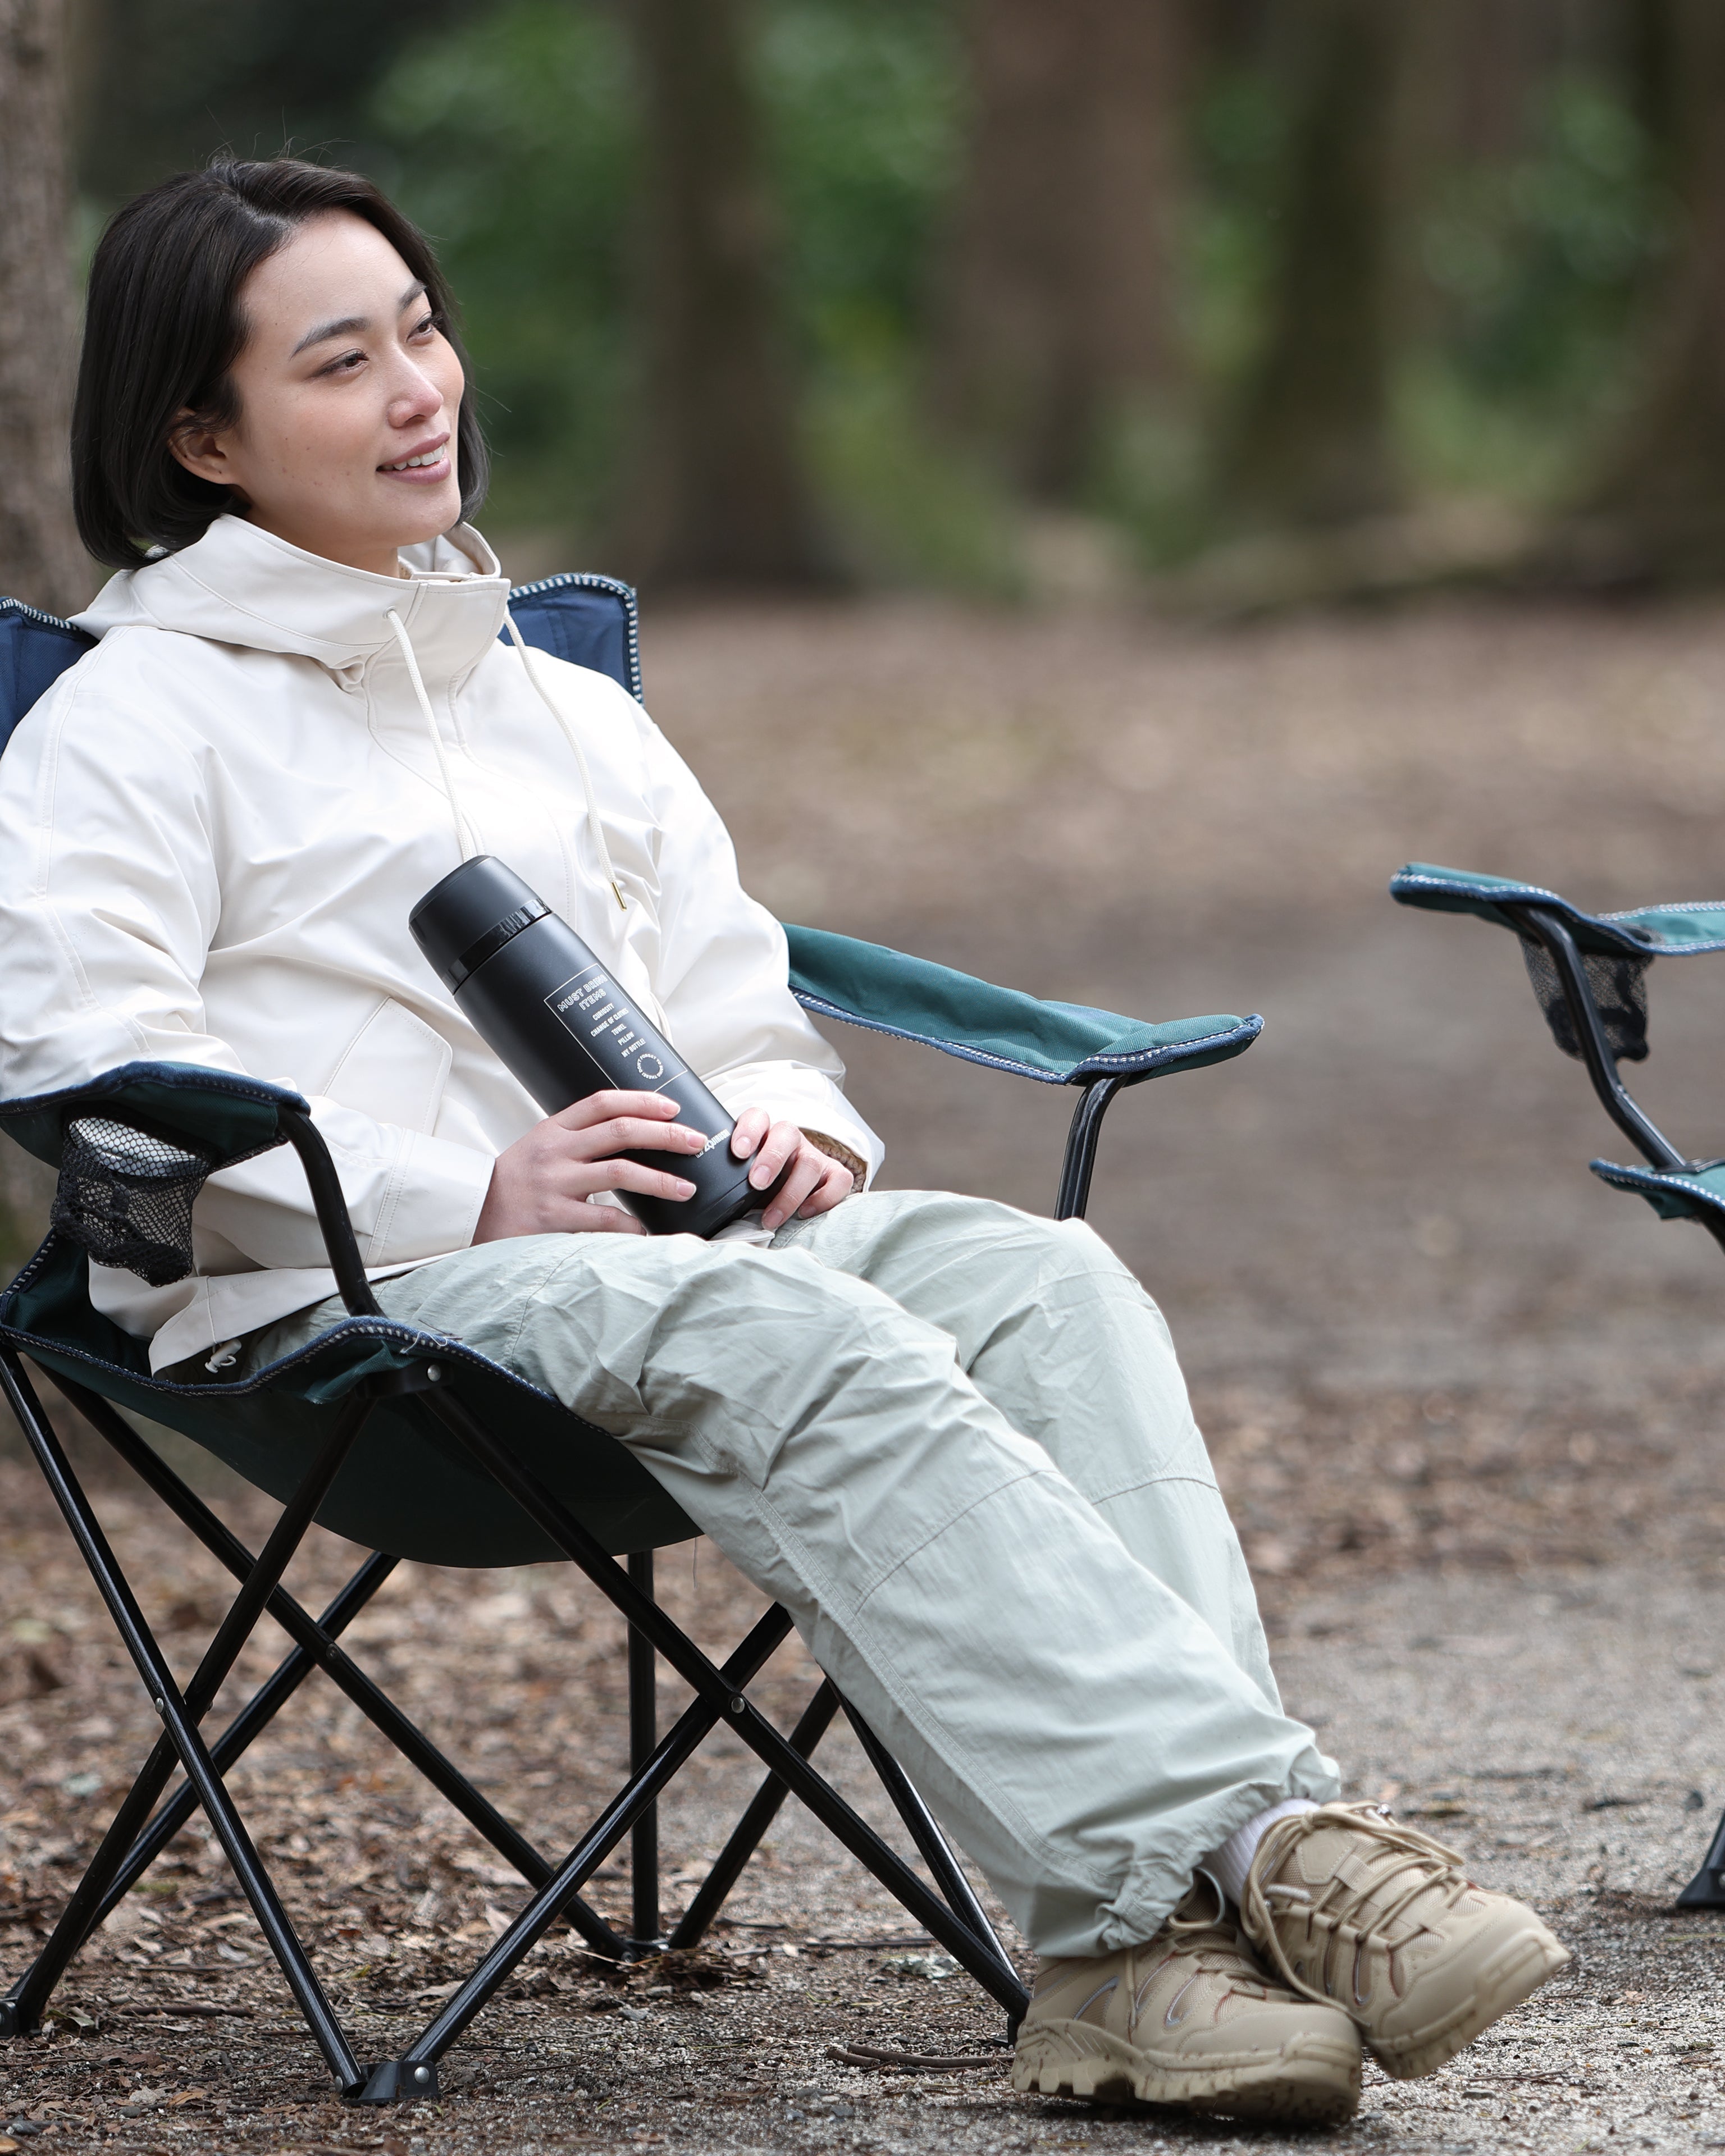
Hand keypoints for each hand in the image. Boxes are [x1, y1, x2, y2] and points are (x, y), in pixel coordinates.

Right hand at [474, 1090, 708, 1242]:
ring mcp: (555, 1184)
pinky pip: (603, 1219)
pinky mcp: (553, 1218)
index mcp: (554, 1130)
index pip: (603, 1103)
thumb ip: (577, 1139)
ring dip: (660, 1180)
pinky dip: (631, 1225)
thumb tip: (630, 1134)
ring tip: (686, 1188)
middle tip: (694, 1143)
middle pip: (620, 1131)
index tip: (672, 1108)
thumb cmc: (512, 1185)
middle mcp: (556, 1152)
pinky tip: (646, 1230)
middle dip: (665, 1135)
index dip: (642, 1101)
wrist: (472, 1216)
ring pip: (620, 1172)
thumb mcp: (539, 1148)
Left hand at [728, 1109, 855, 1231]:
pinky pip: (840, 1179)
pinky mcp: (833, 1174)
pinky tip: (804, 1213)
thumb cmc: (755, 1185)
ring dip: (791, 1192)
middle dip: (772, 1158)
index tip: (738, 1153)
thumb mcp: (738, 1178)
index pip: (758, 1117)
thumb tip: (698, 1203)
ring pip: (811, 1161)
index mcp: (763, 1133)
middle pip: (788, 1133)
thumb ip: (727, 1182)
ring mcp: (813, 1155)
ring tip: (771, 1217)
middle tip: (756, 1184)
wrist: (784, 1193)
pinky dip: (824, 1198)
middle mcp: (789, 1140)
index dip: (749, 1131)